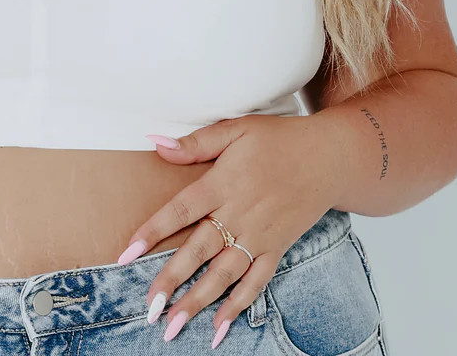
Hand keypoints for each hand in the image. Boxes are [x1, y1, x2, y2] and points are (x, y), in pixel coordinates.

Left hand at [117, 114, 338, 344]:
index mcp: (223, 183)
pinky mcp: (278, 248)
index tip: (127, 254)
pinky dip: (239, 305)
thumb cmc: (278, 140)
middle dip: (171, 280)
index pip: (180, 211)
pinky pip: (256, 282)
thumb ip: (196, 143)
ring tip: (174, 326)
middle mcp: (239, 214)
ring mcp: (260, 235)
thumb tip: (156, 144)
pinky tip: (220, 327)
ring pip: (224, 274)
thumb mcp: (236, 130)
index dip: (152, 232)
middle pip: (198, 251)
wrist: (329, 158)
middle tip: (149, 307)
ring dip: (198, 301)